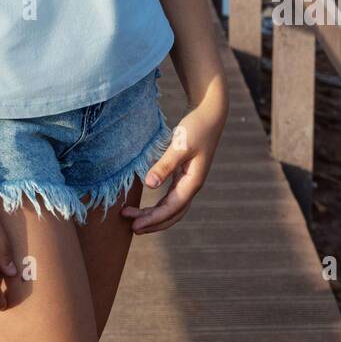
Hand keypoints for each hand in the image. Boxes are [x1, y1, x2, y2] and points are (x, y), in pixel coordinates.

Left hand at [120, 101, 226, 234]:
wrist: (209, 114)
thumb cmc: (196, 128)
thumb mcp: (179, 146)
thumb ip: (164, 165)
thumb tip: (149, 185)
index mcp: (193, 182)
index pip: (171, 209)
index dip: (153, 219)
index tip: (134, 225)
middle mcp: (191, 186)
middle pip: (172, 214)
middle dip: (153, 223)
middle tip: (131, 227)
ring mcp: (188, 181)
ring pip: (171, 207)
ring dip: (154, 215)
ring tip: (132, 216)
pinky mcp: (183, 174)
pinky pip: (170, 197)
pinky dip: (158, 204)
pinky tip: (145, 204)